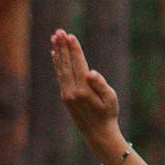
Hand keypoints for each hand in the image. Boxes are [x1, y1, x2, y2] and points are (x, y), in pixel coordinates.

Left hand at [50, 29, 124, 164]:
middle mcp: (72, 90)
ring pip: (60, 68)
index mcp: (84, 89)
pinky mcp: (65, 96)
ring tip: (54, 38)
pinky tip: (55, 54)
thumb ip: (101, 85)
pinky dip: (57, 64)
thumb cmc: (108, 114)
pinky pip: (59, 76)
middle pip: (66, 63)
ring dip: (58, 52)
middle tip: (58, 31)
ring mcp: (66, 94)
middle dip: (63, 46)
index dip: (74, 49)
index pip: (78, 64)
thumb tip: (91, 72)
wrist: (97, 133)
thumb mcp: (110, 99)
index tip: (70, 36)